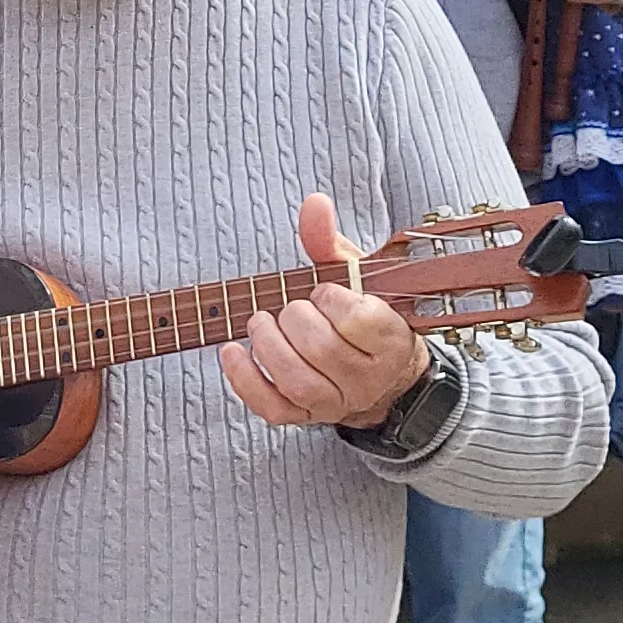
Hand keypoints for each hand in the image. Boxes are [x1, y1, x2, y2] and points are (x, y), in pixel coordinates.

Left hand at [220, 195, 431, 429]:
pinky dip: (245, 380)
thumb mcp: (356, 276)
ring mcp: (336, 403)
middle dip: (296, 317)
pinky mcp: (306, 418)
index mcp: (390, 340)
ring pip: (297, 380)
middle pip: (321, 348)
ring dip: (268, 344)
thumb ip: (331, 242)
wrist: (381, 375)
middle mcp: (367, 378)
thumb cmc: (363, 317)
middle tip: (292, 306)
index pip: (357, 320)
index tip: (324, 291)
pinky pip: (273, 407)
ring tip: (261, 322)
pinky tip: (232, 351)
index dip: (331, 298)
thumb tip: (314, 204)